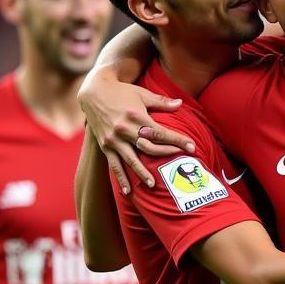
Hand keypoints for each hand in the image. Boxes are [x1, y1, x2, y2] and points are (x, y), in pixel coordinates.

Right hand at [79, 67, 193, 189]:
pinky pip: (114, 165)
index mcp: (136, 116)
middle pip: (149, 147)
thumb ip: (161, 102)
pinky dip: (121, 178)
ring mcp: (113, 139)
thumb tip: (181, 103)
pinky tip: (128, 192)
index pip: (160, 132)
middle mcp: (124, 129)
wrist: (93, 92)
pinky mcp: (105, 146)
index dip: (177, 140)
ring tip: (153, 185)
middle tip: (179, 164)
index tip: (191, 147)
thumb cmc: (122, 92)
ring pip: (131, 160)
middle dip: (166, 155)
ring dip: (142, 173)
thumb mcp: (142, 94)